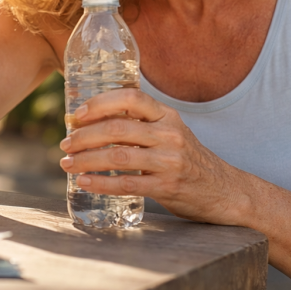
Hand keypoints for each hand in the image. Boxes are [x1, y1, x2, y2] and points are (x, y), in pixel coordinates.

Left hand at [59, 88, 249, 224]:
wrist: (225, 191)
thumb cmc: (187, 159)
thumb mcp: (170, 132)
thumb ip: (141, 124)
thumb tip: (92, 120)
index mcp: (167, 115)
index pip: (131, 98)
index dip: (100, 103)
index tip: (76, 114)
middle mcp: (169, 134)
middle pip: (118, 128)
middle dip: (84, 135)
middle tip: (65, 143)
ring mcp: (170, 161)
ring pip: (118, 156)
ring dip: (87, 160)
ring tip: (67, 163)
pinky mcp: (168, 187)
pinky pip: (127, 184)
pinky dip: (101, 183)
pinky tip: (84, 182)